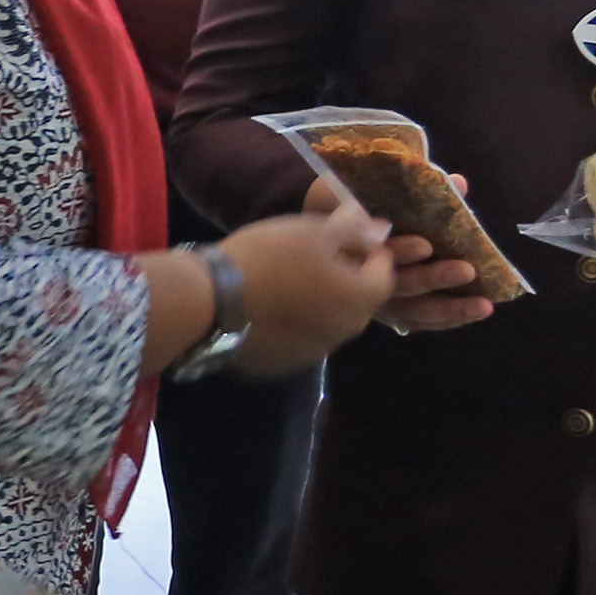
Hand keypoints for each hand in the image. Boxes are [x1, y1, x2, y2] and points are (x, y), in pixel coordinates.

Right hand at [217, 199, 395, 374]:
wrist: (210, 302)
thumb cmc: (268, 257)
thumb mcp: (313, 231)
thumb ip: (355, 230)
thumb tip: (383, 229)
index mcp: (360, 299)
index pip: (384, 274)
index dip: (372, 252)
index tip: (349, 237)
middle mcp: (346, 332)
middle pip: (358, 301)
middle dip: (346, 279)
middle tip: (315, 257)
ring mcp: (314, 353)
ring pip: (328, 322)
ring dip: (320, 303)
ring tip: (288, 281)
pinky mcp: (285, 365)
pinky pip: (300, 339)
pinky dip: (294, 324)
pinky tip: (269, 307)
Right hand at [304, 170, 495, 332]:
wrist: (310, 242)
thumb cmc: (336, 208)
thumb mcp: (352, 189)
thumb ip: (402, 186)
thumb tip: (457, 183)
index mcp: (341, 249)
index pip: (369, 254)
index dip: (398, 251)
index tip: (426, 245)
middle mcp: (355, 284)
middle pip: (395, 287)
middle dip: (432, 278)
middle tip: (467, 270)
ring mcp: (371, 303)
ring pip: (410, 312)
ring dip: (448, 310)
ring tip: (484, 307)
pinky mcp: (384, 312)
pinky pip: (414, 322)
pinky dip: (442, 320)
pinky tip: (470, 315)